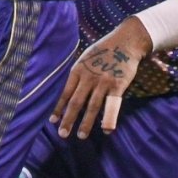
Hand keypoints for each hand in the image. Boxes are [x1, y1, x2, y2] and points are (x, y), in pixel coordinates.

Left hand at [51, 16, 152, 137]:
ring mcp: (103, 82)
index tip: (52, 121)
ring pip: (92, 107)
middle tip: (62, 134)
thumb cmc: (103, 51)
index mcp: (78, 71)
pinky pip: (112, 105)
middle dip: (68, 119)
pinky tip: (105, 130)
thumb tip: (70, 90)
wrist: (125, 41)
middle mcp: (88, 78)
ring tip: (80, 136)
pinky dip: (109, 119)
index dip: (58, 108)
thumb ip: (78, 74)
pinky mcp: (118, 86)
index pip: (65, 93)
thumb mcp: (85, 59)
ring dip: (86, 123)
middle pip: (76, 102)